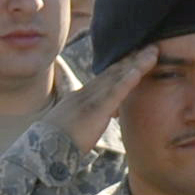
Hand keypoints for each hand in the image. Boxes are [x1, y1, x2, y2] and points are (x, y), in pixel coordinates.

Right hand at [40, 45, 154, 149]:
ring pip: (117, 78)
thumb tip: (108, 113)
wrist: (42, 148)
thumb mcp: (75, 123)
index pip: (107, 77)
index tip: (138, 55)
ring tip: (152, 53)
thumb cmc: (56, 141)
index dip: (123, 65)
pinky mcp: (95, 111)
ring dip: (136, 64)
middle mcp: (87, 93)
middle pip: (114, 72)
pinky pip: (113, 94)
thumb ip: (92, 115)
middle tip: (152, 46)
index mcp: (82, 96)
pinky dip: (126, 81)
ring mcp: (91, 100)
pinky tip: (138, 72)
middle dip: (133, 59)